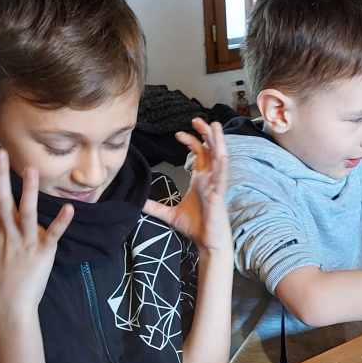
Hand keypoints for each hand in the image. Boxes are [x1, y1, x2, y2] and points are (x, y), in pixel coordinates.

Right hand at [0, 149, 72, 314]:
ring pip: (27, 213)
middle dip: (0, 177)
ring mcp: (26, 243)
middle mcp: (9, 235)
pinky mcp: (43, 253)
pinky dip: (62, 222)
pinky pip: (54, 235)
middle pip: (2, 202)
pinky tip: (70, 208)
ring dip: (29, 191)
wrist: (9, 307)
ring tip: (30, 169)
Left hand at [143, 118, 229, 253]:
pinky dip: (222, 166)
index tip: (178, 134)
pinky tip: (221, 156)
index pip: (198, 154)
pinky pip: (222, 178)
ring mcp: (216, 185)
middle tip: (196, 119)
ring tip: (215, 126)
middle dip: (205, 133)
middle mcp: (210, 178)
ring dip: (218, 142)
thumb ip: (155, 207)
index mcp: (201, 180)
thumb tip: (138, 203)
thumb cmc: (196, 227)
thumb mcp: (170, 214)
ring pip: (220, 158)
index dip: (190, 141)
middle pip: (211, 150)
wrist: (207, 243)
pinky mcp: (219, 195)